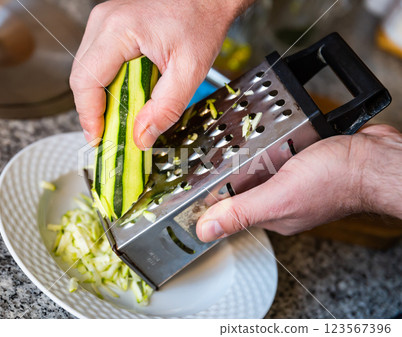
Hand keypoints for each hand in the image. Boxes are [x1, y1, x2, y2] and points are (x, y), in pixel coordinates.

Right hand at [70, 0, 250, 148]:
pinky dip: (108, 85)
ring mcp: (104, 22)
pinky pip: (98, 62)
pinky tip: (125, 96)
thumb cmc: (201, 22)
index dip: (89, 116)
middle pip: (82, 78)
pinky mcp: (110, 27)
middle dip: (94, 111)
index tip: (99, 138)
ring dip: (101, 99)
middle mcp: (104, 22)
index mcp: (119, 30)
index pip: (86, 81)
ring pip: (87, 71)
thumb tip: (141, 137)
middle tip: (111, 134)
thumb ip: (166, 109)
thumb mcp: (190, 71)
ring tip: (121, 118)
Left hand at [196, 124, 401, 241]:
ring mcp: (292, 179)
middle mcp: (280, 199)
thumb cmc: (337, 181)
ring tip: (235, 139)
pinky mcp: (303, 161)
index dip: (211, 194)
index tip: (194, 179)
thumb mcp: (279, 197)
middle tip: (214, 151)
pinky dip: (271, 142)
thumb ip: (242, 212)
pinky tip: (268, 133)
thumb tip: (205, 230)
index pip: (230, 208)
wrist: (375, 159)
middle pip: (242, 184)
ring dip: (250, 152)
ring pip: (259, 165)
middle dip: (229, 169)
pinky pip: (278, 150)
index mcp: (272, 215)